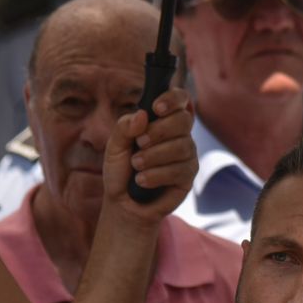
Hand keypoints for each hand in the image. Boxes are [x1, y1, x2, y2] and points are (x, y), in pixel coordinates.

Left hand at [103, 88, 198, 219]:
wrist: (124, 202)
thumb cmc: (121, 170)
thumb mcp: (114, 146)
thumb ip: (124, 127)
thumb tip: (142, 115)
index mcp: (163, 120)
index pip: (180, 99)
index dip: (172, 99)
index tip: (156, 108)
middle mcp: (179, 134)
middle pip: (183, 120)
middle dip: (159, 130)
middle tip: (139, 143)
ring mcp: (187, 154)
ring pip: (181, 146)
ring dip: (154, 156)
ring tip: (136, 165)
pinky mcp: (188, 175)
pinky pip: (179, 169)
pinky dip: (157, 174)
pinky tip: (142, 180)